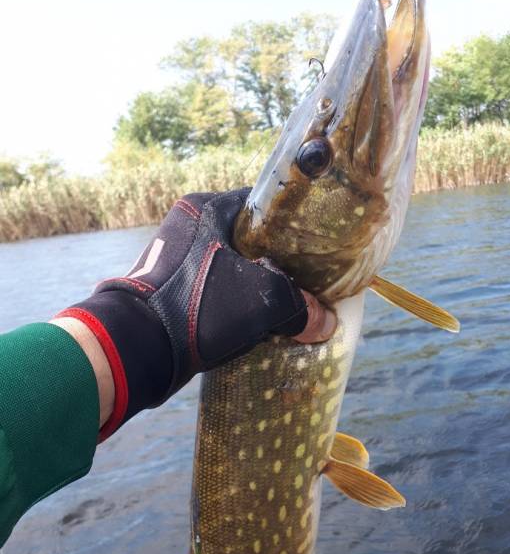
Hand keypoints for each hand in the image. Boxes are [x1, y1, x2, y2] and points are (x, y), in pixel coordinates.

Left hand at [54, 189, 335, 438]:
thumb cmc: (200, 306)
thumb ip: (301, 305)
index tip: (316, 245)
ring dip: (257, 286)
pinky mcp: (171, 289)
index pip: (262, 205)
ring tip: (288, 302)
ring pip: (233, 268)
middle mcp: (189, 226)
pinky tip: (257, 321)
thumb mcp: (262, 300)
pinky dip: (236, 304)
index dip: (294, 224)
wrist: (137, 349)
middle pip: (249, 239)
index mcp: (206, 208)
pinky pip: (216, 290)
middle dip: (278, 261)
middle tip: (307, 278)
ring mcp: (176, 258)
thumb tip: (327, 322)